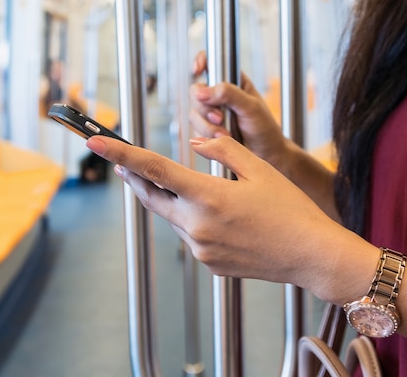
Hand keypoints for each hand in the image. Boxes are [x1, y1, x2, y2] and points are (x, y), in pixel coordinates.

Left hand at [86, 135, 363, 301]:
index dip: (120, 154)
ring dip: (172, 199)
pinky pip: (190, 235)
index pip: (153, 169)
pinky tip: (221, 217)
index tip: (95, 142)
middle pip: (151, 196)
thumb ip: (221, 151)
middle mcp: (196, 225)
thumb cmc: (290, 209)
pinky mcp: (208, 263)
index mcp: (207, 196)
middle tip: (123, 162)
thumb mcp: (258, 169)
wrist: (311, 256)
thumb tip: (194, 145)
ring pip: (171, 216)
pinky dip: (193, 219)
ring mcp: (200, 248)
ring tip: (196, 188)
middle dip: (135, 178)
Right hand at [190, 51, 289, 174]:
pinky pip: (196, 130)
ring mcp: (212, 113)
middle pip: (196, 91)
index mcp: (233, 81)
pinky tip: (222, 140)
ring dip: (208, 126)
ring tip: (225, 134)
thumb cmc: (265, 129)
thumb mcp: (251, 107)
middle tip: (219, 118)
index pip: (211, 62)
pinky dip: (207, 136)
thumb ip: (229, 94)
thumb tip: (203, 92)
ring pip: (195, 113)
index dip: (201, 62)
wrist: (267, 156)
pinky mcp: (207, 131)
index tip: (198, 71)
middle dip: (205, 107)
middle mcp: (220, 95)